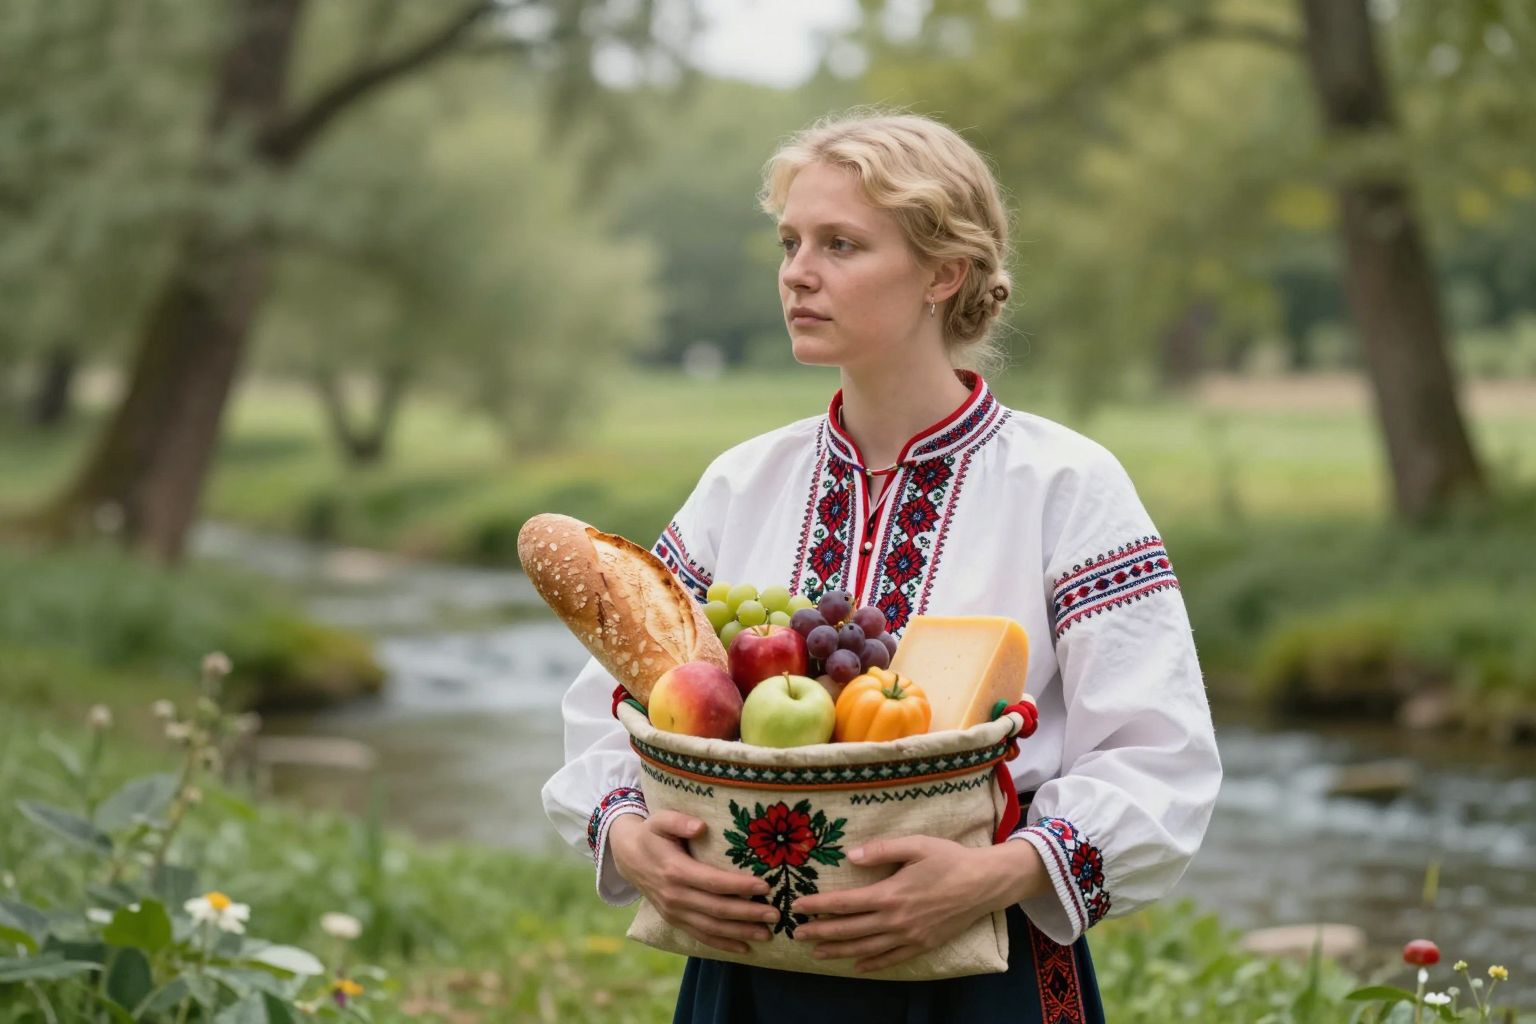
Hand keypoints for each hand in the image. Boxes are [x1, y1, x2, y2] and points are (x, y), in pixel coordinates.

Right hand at [607, 811, 776, 954]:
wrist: (627, 857)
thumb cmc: (652, 834)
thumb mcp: (660, 820)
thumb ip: (678, 821)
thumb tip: (700, 826)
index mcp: (675, 871)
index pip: (713, 882)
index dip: (740, 885)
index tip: (765, 886)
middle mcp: (675, 896)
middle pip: (717, 909)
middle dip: (748, 913)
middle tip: (775, 914)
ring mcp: (674, 912)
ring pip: (711, 927)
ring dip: (740, 932)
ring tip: (767, 934)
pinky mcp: (675, 920)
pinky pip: (700, 936)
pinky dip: (723, 943)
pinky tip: (745, 947)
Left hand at [792, 835, 1046, 972]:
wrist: (985, 883)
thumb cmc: (949, 859)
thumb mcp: (916, 845)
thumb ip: (882, 849)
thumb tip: (850, 856)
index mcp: (891, 894)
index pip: (845, 903)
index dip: (819, 906)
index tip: (799, 907)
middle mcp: (896, 920)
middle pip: (850, 930)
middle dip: (821, 932)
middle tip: (797, 934)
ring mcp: (910, 936)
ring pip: (866, 948)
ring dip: (839, 951)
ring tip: (817, 952)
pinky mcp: (923, 945)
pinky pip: (892, 959)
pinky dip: (872, 964)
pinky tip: (857, 966)